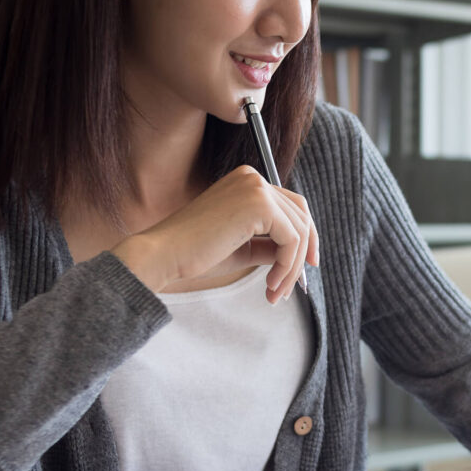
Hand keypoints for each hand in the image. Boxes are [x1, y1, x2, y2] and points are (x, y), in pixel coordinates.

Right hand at [113, 166, 318, 303]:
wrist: (165, 255)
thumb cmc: (196, 254)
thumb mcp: (244, 247)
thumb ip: (271, 245)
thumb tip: (300, 254)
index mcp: (247, 182)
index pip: (292, 206)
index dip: (305, 238)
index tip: (305, 267)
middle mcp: (253, 178)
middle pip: (302, 216)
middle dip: (301, 255)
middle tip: (290, 288)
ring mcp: (256, 188)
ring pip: (299, 231)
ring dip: (291, 268)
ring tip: (274, 293)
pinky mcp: (259, 204)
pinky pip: (292, 239)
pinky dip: (287, 266)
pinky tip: (270, 284)